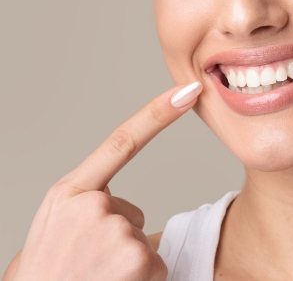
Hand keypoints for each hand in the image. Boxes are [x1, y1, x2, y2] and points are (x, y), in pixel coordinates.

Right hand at [10, 82, 202, 280]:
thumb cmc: (43, 276)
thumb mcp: (52, 229)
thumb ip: (82, 206)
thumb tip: (114, 211)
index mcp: (69, 193)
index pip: (122, 141)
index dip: (157, 115)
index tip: (187, 92)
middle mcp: (92, 205)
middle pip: (130, 213)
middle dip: (116, 239)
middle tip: (84, 266)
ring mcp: (116, 230)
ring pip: (140, 242)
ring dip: (124, 263)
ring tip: (92, 279)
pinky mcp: (138, 259)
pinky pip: (153, 265)